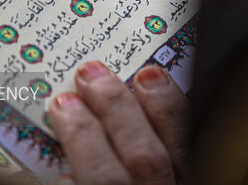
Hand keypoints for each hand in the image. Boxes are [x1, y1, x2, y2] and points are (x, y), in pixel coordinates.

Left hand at [48, 61, 189, 184]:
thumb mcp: (168, 172)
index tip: (149, 74)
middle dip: (117, 110)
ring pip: (107, 177)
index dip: (168, 107)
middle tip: (90, 73)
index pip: (186, 143)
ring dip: (83, 136)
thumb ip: (160, 148)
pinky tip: (60, 167)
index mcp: (187, 183)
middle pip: (146, 157)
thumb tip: (144, 95)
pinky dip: (68, 180)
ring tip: (63, 105)